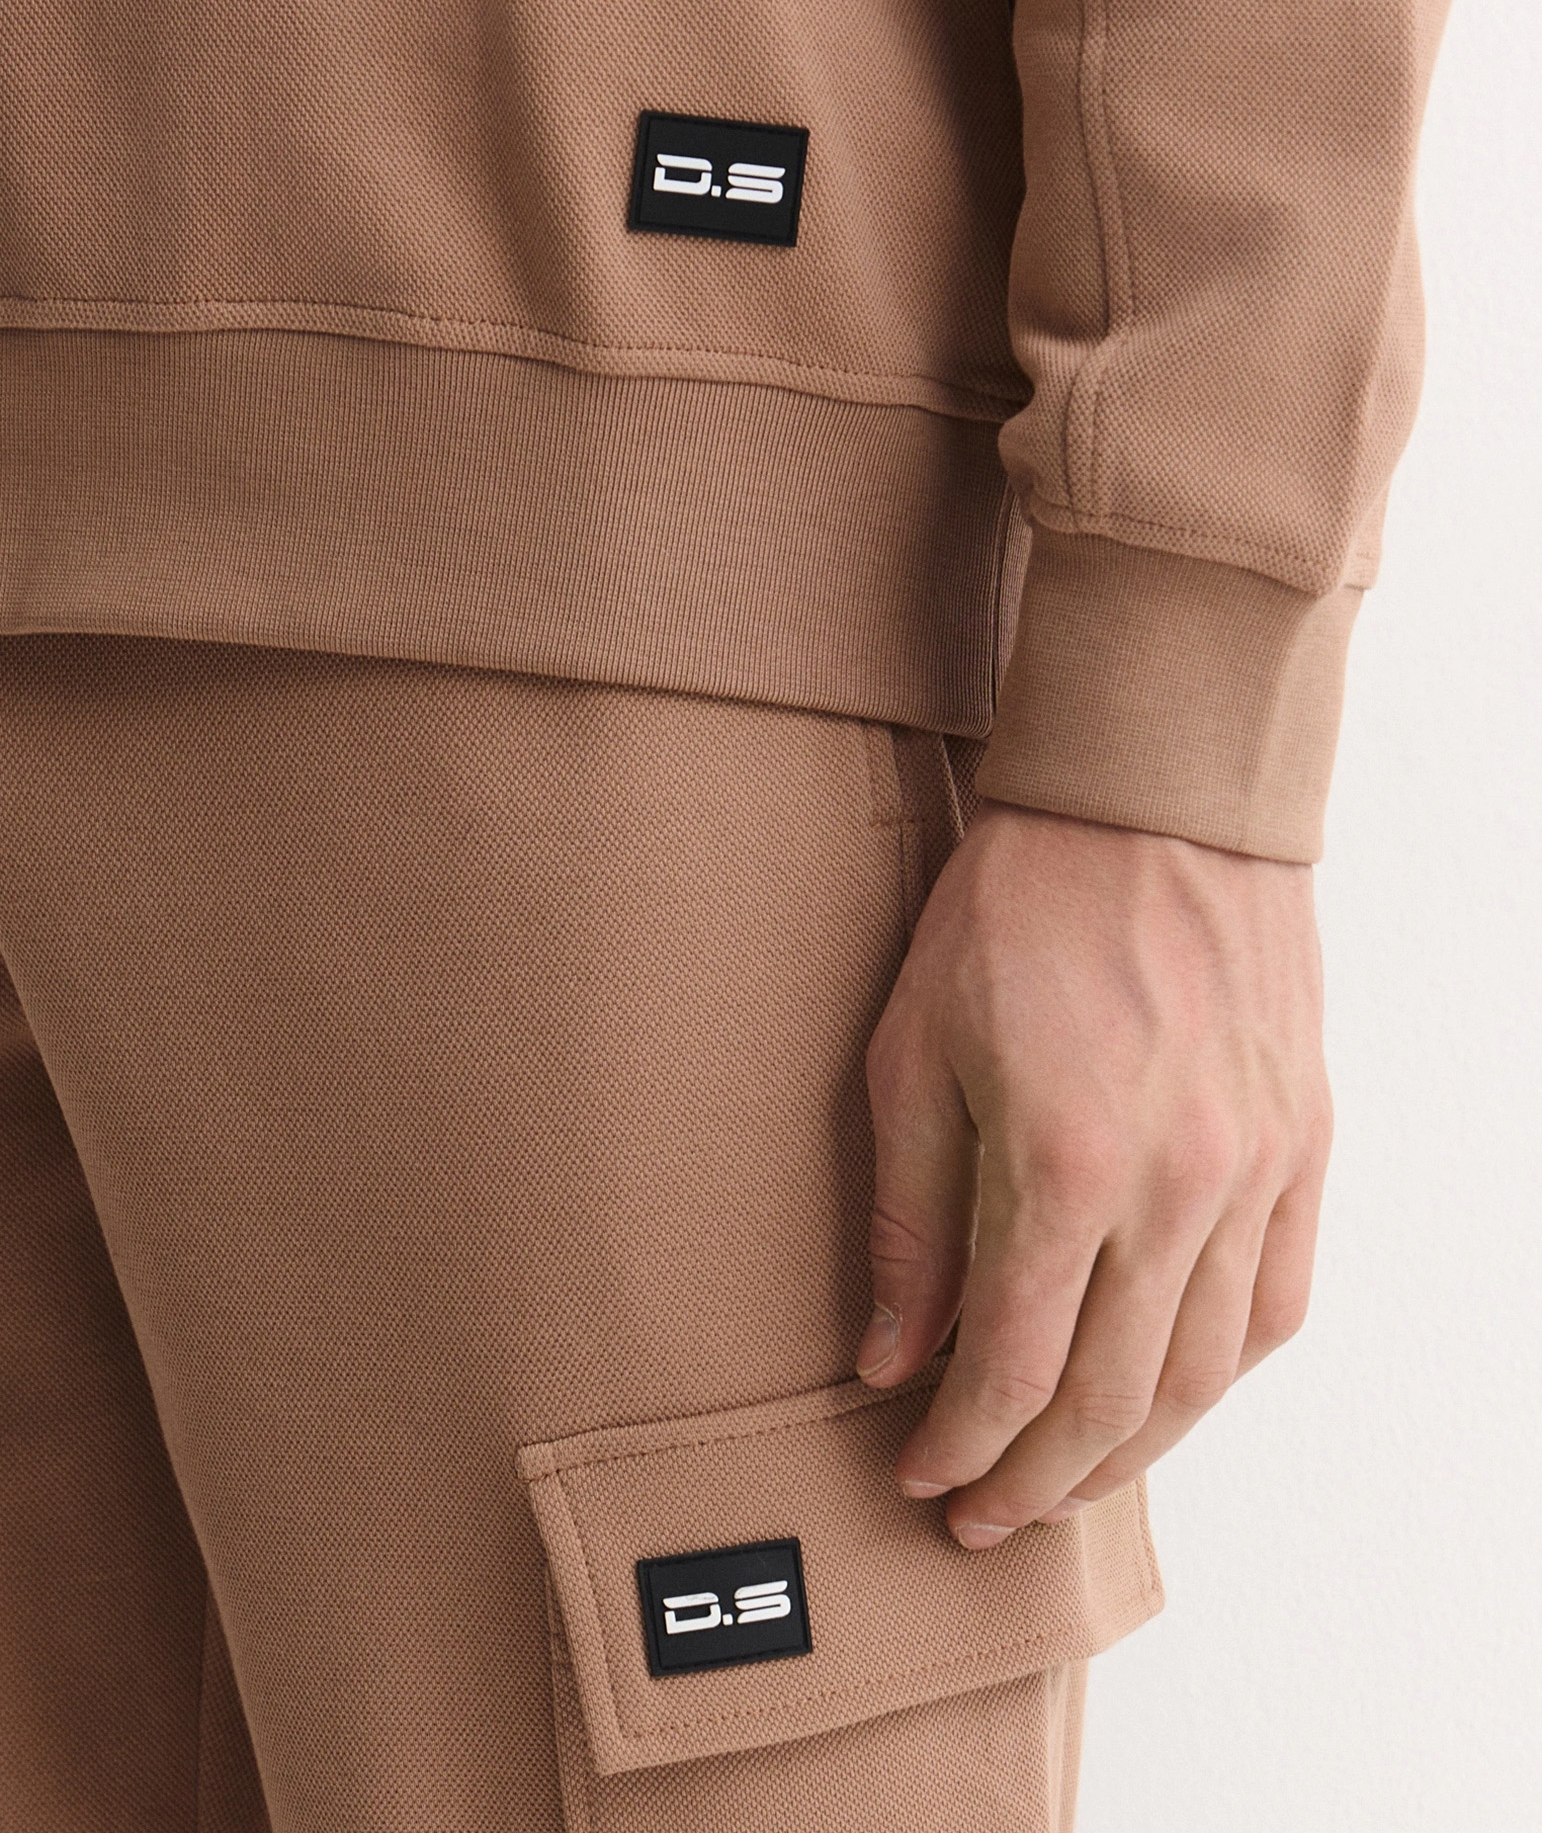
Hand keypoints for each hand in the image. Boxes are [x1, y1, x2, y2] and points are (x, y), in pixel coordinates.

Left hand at [856, 802, 1331, 1547]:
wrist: (1150, 799)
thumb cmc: (1013, 908)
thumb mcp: (913, 1049)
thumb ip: (909, 1220)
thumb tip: (891, 1358)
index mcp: (1063, 1164)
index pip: (1014, 1368)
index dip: (963, 1448)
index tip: (924, 1478)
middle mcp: (1177, 1186)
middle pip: (1115, 1402)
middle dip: (1037, 1483)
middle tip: (982, 1513)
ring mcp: (1255, 1169)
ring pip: (1205, 1374)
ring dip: (1133, 1452)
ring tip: (1066, 1480)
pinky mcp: (1301, 1141)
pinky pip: (1279, 1302)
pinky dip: (1221, 1372)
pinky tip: (1169, 1391)